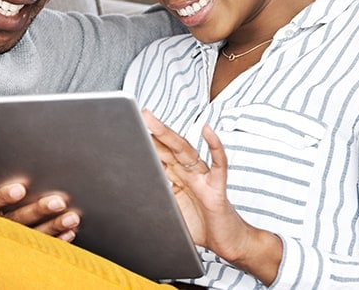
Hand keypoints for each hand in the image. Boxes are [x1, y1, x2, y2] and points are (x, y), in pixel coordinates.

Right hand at [0, 182, 79, 241]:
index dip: (2, 196)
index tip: (21, 189)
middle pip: (14, 220)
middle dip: (38, 210)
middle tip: (58, 202)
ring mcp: (9, 244)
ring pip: (31, 236)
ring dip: (54, 226)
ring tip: (72, 218)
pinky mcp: (25, 255)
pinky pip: (42, 249)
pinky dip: (57, 241)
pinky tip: (69, 232)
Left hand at [143, 111, 281, 284]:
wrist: (228, 243)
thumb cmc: (202, 227)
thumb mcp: (172, 212)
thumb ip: (157, 200)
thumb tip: (130, 196)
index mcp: (179, 178)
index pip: (161, 156)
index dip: (146, 143)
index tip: (130, 129)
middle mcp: (191, 174)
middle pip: (170, 148)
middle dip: (154, 132)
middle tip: (140, 115)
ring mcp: (204, 178)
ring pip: (186, 151)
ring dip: (169, 135)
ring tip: (154, 120)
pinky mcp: (217, 188)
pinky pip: (218, 165)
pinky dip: (215, 146)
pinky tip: (208, 131)